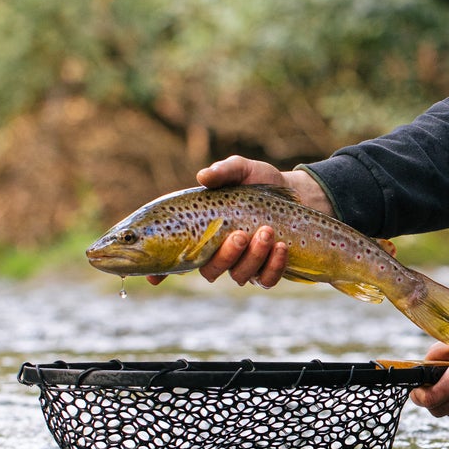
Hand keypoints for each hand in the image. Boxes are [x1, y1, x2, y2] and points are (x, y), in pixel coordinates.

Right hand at [146, 153, 338, 286]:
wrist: (296, 193)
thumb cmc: (259, 182)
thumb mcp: (242, 169)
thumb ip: (224, 171)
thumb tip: (204, 177)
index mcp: (202, 231)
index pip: (174, 255)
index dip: (160, 270)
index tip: (152, 278)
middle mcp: (218, 252)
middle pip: (210, 270)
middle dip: (225, 255)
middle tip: (240, 234)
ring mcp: (243, 264)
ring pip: (239, 275)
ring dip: (253, 256)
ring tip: (267, 232)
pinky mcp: (268, 270)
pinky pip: (266, 279)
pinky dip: (273, 265)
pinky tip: (282, 246)